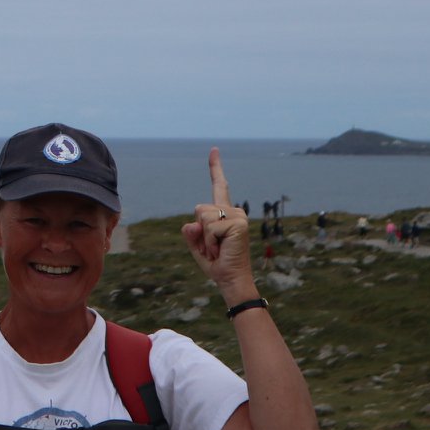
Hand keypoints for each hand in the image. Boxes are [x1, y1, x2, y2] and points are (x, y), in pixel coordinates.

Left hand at [182, 148, 256, 300]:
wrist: (230, 280)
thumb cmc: (216, 263)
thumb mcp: (197, 245)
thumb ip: (191, 231)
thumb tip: (193, 223)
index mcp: (223, 213)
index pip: (219, 186)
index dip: (215, 167)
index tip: (214, 149)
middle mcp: (233, 211)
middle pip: (199, 209)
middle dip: (199, 231)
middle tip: (213, 247)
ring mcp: (238, 216)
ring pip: (202, 217)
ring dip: (205, 238)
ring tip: (218, 249)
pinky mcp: (239, 223)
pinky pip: (209, 227)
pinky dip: (209, 242)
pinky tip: (221, 249)